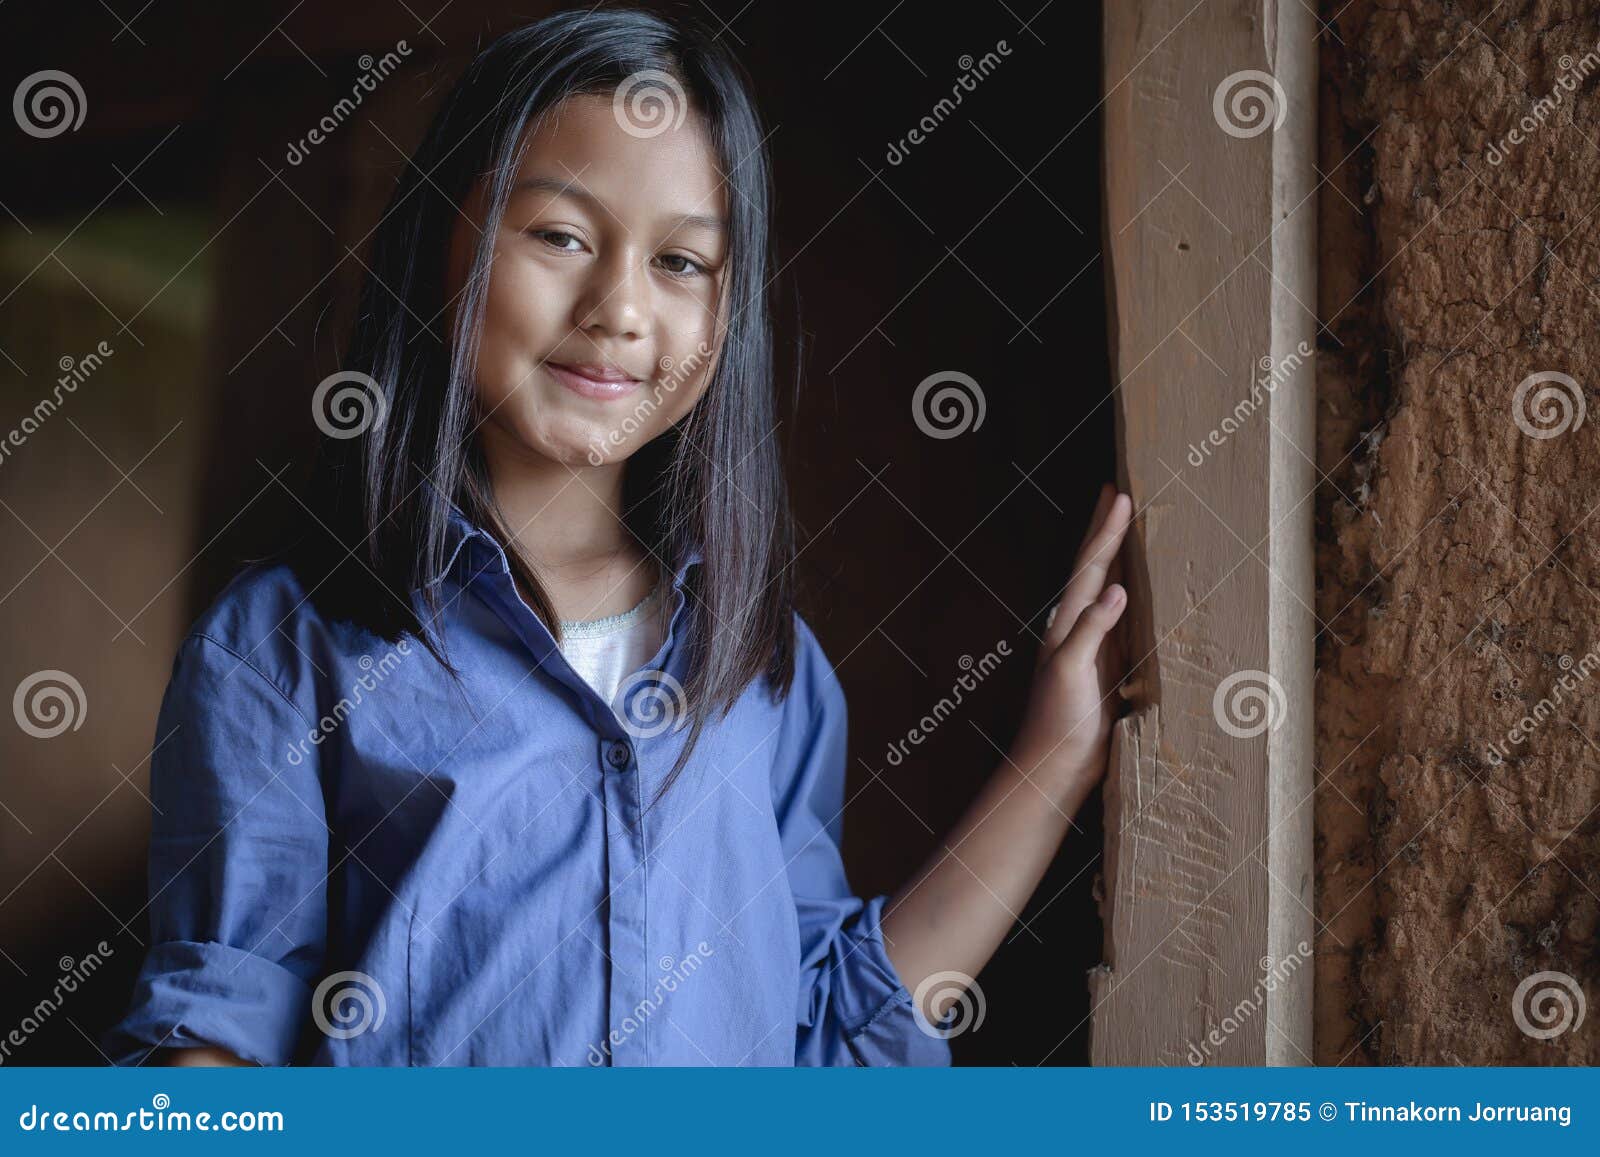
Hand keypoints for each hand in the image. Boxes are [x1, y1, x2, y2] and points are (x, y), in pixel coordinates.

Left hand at [1007, 482, 1132, 794]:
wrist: (1055, 765)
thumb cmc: (1057, 721)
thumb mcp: (1072, 672)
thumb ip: (1092, 631)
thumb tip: (1118, 590)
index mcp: (1067, 623)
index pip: (1091, 566)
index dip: (1106, 531)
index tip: (1120, 494)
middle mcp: (1079, 627)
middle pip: (1096, 567)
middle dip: (1106, 530)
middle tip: (1118, 491)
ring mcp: (1095, 646)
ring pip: (1111, 589)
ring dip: (1121, 557)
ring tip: (1133, 529)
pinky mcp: (1109, 667)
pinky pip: (1125, 620)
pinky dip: (1135, 597)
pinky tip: (1145, 592)